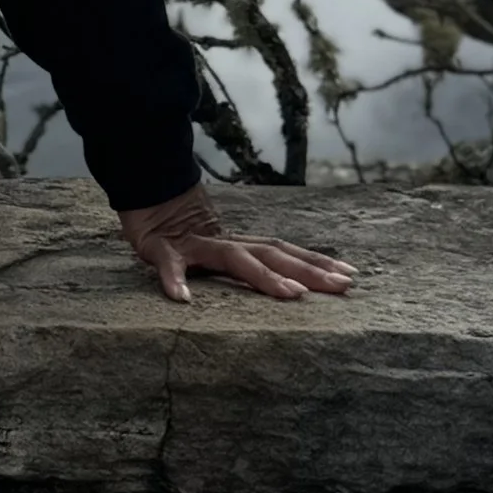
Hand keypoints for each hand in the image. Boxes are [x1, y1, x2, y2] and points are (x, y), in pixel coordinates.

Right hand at [117, 185, 355, 306]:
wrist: (140, 193)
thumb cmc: (178, 232)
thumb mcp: (214, 250)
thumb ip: (242, 263)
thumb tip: (286, 285)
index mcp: (238, 246)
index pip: (284, 251)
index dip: (317, 262)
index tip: (352, 275)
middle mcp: (223, 243)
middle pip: (273, 254)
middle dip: (310, 270)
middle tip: (342, 286)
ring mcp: (193, 246)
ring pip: (234, 259)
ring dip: (265, 277)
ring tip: (291, 295)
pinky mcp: (159, 249)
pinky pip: (168, 266)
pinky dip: (175, 281)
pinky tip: (182, 299)